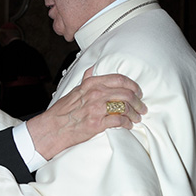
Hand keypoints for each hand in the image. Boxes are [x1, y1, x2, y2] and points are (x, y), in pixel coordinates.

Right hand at [27, 66, 146, 159]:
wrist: (53, 128)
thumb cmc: (63, 111)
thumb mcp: (74, 89)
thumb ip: (86, 79)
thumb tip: (94, 68)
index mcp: (91, 83)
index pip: (119, 79)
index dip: (133, 86)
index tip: (138, 92)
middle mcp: (96, 93)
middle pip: (126, 93)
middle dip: (138, 101)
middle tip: (141, 107)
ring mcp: (97, 108)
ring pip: (125, 107)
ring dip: (134, 114)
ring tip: (137, 118)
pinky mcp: (98, 123)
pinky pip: (119, 120)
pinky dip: (127, 123)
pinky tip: (128, 125)